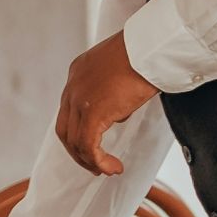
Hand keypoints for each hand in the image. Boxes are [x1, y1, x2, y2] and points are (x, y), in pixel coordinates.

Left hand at [55, 30, 157, 175]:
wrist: (150, 46)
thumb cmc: (145, 53)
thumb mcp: (122, 70)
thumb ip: (113, 91)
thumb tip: (117, 113)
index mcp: (78, 72)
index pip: (70, 111)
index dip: (80, 132)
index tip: (94, 145)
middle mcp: (73, 85)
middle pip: (66, 129)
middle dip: (79, 151)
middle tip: (95, 164)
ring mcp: (79, 99)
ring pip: (74, 141)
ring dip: (90, 160)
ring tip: (108, 169)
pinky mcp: (92, 113)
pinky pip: (88, 146)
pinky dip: (99, 161)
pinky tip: (113, 166)